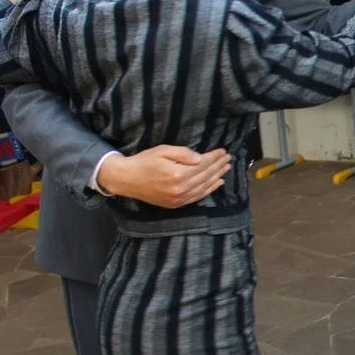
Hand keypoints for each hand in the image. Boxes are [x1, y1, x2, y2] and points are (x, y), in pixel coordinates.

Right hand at [96, 145, 230, 206]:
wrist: (126, 179)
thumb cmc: (144, 161)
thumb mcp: (162, 150)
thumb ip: (182, 153)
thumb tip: (200, 158)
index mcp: (177, 174)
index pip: (203, 164)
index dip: (214, 157)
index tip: (223, 151)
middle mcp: (180, 188)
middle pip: (206, 176)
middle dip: (218, 166)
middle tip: (228, 158)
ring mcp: (178, 198)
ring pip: (204, 187)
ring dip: (217, 177)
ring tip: (226, 168)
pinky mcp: (176, 204)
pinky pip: (197, 197)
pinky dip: (209, 190)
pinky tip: (217, 183)